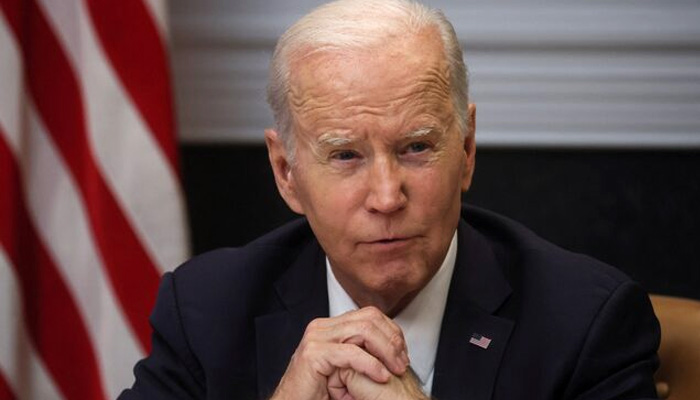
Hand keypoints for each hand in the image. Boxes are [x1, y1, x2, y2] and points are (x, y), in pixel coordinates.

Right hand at [270, 307, 409, 399]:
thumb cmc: (318, 393)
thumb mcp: (347, 369)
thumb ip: (362, 352)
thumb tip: (394, 348)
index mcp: (331, 327)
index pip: (369, 315)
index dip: (391, 331)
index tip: (403, 353)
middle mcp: (322, 327)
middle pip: (369, 318)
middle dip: (392, 340)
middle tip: (403, 362)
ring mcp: (316, 338)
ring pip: (363, 331)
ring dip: (386, 351)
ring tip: (396, 369)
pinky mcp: (314, 354)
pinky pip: (351, 353)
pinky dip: (371, 364)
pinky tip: (382, 376)